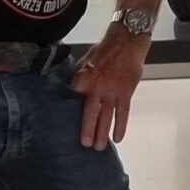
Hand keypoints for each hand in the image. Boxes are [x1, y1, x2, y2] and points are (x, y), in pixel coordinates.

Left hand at [71, 29, 150, 148]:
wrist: (126, 41)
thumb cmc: (104, 50)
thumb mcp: (84, 62)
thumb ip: (78, 79)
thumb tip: (70, 93)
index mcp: (83, 78)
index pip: (72, 100)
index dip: (68, 114)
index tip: (63, 127)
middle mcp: (97, 87)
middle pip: (90, 112)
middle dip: (87, 130)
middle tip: (84, 145)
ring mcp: (113, 91)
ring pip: (107, 116)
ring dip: (103, 132)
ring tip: (100, 147)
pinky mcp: (126, 93)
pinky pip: (123, 112)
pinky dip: (121, 126)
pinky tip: (118, 137)